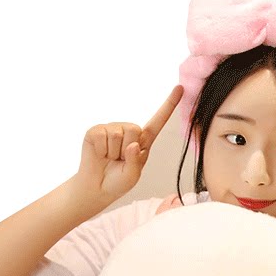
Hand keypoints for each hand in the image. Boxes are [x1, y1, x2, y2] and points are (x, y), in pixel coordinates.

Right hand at [74, 85, 183, 203]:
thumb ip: (136, 161)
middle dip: (126, 150)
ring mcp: (111, 129)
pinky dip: (101, 150)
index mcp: (143, 141)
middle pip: (134, 129)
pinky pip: (101, 137)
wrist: (97, 187)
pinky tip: (100, 155)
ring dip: (113, 153)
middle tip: (119, 160)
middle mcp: (128, 131)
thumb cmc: (118, 181)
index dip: (169, 105)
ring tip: (109, 159)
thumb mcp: (133, 175)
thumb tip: (133, 144)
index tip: (180, 88)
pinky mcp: (95, 131)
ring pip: (117, 135)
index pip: (158, 121)